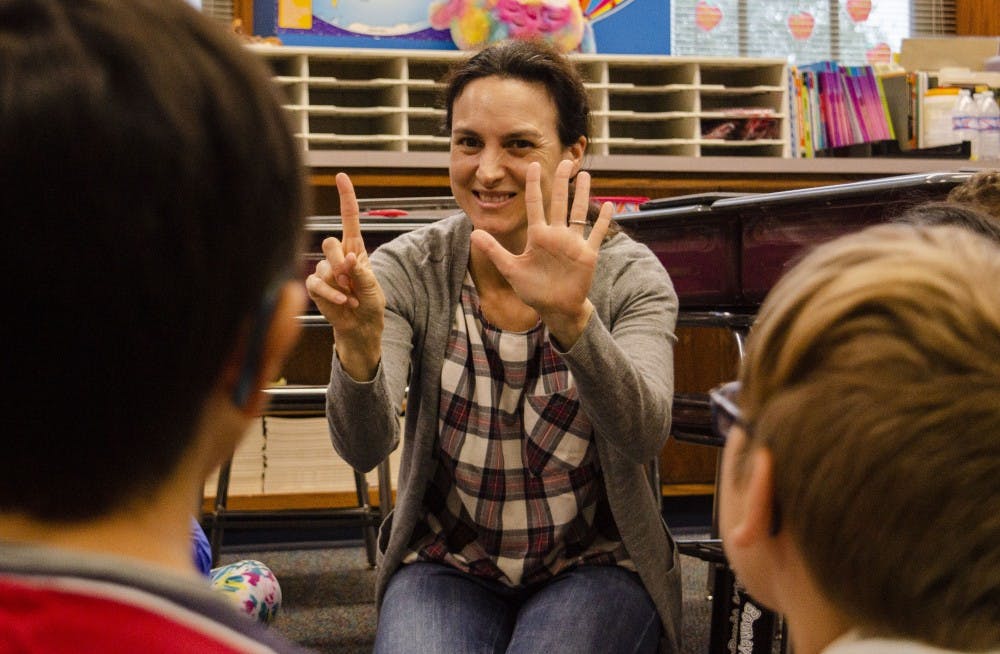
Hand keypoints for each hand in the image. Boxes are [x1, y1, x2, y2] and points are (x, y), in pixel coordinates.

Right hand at [305, 172, 384, 378]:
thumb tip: (348, 258)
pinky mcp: (316, 286)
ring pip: (323, 265)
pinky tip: (342, 302)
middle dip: (339, 261)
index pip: (348, 218)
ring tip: (352, 298)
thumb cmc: (369, 305)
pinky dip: (330, 293)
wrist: (360, 327)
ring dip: (339, 284)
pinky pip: (316, 283)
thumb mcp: (373, 288)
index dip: (345, 197)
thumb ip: (361, 273)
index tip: (341, 176)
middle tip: (350, 279)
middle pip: (330, 243)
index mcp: (355, 249)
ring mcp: (325, 271)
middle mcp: (338, 256)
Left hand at [470, 160, 612, 345]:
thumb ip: (494, 251)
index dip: (534, 185)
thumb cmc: (533, 289)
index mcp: (538, 236)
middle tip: (565, 161)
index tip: (533, 165)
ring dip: (583, 194)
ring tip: (585, 174)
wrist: (555, 307)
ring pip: (579, 213)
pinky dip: (603, 221)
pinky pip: (596, 234)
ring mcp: (573, 243)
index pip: (535, 204)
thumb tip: (473, 234)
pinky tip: (609, 205)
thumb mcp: (511, 269)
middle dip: (562, 182)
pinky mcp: (587, 254)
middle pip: (560, 202)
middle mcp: (556, 235)